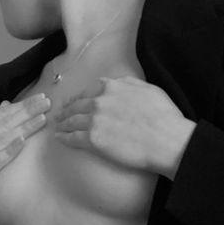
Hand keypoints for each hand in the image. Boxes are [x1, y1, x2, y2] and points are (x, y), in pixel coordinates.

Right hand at [0, 92, 51, 214]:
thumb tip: (7, 105)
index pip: (0, 114)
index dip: (21, 105)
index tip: (41, 97)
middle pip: (2, 123)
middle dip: (26, 111)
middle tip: (47, 103)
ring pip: (1, 139)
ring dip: (23, 127)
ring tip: (41, 119)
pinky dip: (9, 150)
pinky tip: (23, 141)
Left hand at [52, 75, 195, 178]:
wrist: (165, 141)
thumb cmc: (164, 117)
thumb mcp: (149, 89)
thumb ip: (129, 84)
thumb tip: (118, 83)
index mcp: (112, 87)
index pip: (90, 90)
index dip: (81, 96)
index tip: (77, 101)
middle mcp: (100, 101)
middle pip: (77, 105)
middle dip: (67, 109)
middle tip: (60, 114)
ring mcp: (94, 121)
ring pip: (71, 120)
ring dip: (63, 123)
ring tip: (58, 126)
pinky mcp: (93, 140)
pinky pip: (73, 138)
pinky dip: (64, 137)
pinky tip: (59, 138)